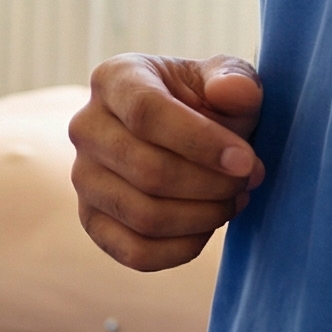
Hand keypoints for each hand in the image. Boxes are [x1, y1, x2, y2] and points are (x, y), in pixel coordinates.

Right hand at [70, 53, 264, 271]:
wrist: (188, 135)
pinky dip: (182, 249)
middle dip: (212, 184)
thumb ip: (235, 79)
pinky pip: (135, 252)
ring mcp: (83, 177)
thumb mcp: (227, 79)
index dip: (201, 142)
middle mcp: (86, 127)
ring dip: (203, 216)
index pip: (146, 112)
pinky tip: (207, 227)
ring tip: (233, 200)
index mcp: (115, 79)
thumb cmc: (208, 102)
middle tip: (248, 181)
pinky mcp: (92, 220)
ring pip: (144, 215)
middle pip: (147, 171)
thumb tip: (233, 92)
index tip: (246, 161)